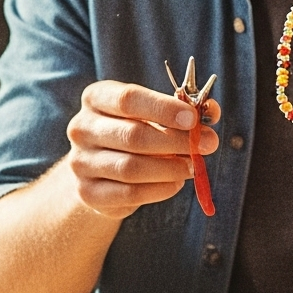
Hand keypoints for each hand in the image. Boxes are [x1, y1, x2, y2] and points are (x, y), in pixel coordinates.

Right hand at [62, 81, 219, 218]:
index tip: (193, 119)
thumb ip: (183, 110)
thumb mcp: (153, 113)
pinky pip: (128, 194)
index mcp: (96, 98)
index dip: (163, 109)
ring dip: (170, 168)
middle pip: (132, 135)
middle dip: (176, 141)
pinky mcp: (87, 192)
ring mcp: (81, 162)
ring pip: (131, 168)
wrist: (99, 169)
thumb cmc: (132, 131)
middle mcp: (81, 128)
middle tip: (207, 145)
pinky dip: (159, 189)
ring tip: (192, 166)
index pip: (128, 99)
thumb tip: (212, 110)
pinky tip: (175, 183)